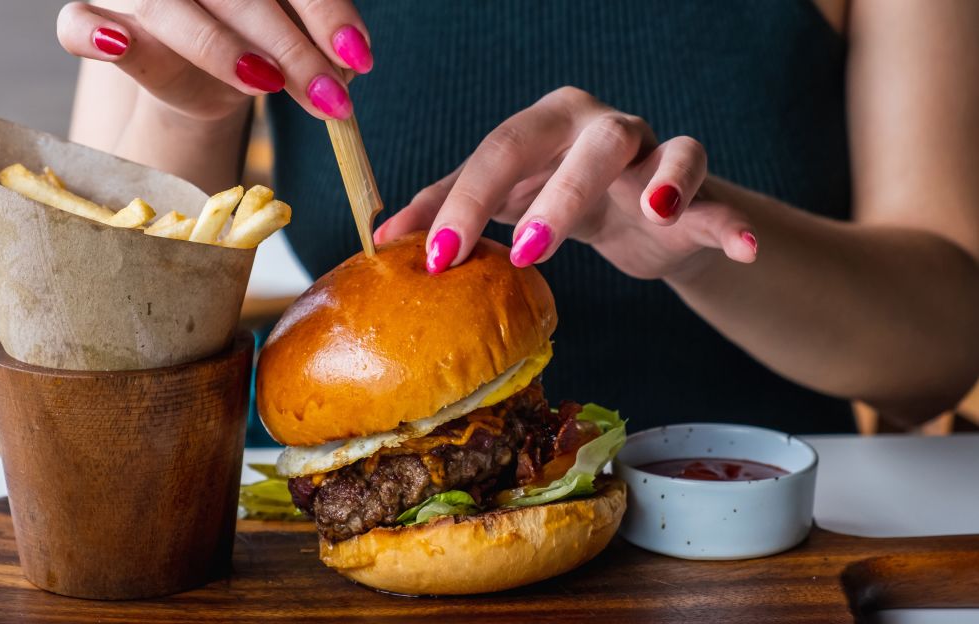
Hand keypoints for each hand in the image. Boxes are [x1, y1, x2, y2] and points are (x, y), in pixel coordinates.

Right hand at [56, 0, 371, 121]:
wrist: (194, 71)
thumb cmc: (247, 40)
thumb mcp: (288, 36)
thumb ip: (315, 41)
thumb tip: (347, 67)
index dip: (325, 12)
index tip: (358, 58)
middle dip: (291, 49)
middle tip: (331, 97)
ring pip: (167, 9)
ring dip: (218, 47)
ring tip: (266, 82)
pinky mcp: (95, 16)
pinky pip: (75, 23)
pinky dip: (93, 34)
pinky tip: (119, 43)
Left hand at [375, 87, 757, 278]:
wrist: (634, 219)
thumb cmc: (555, 200)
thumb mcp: (501, 201)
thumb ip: (446, 210)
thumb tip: (381, 238)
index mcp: (542, 126)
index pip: (498, 152)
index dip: (464, 203)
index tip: (433, 259)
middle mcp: (598, 127)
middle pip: (582, 144)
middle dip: (555, 197)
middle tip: (524, 254)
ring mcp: (653, 151)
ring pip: (661, 150)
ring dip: (656, 185)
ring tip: (650, 215)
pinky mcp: (697, 188)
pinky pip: (718, 193)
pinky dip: (730, 217)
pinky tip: (742, 245)